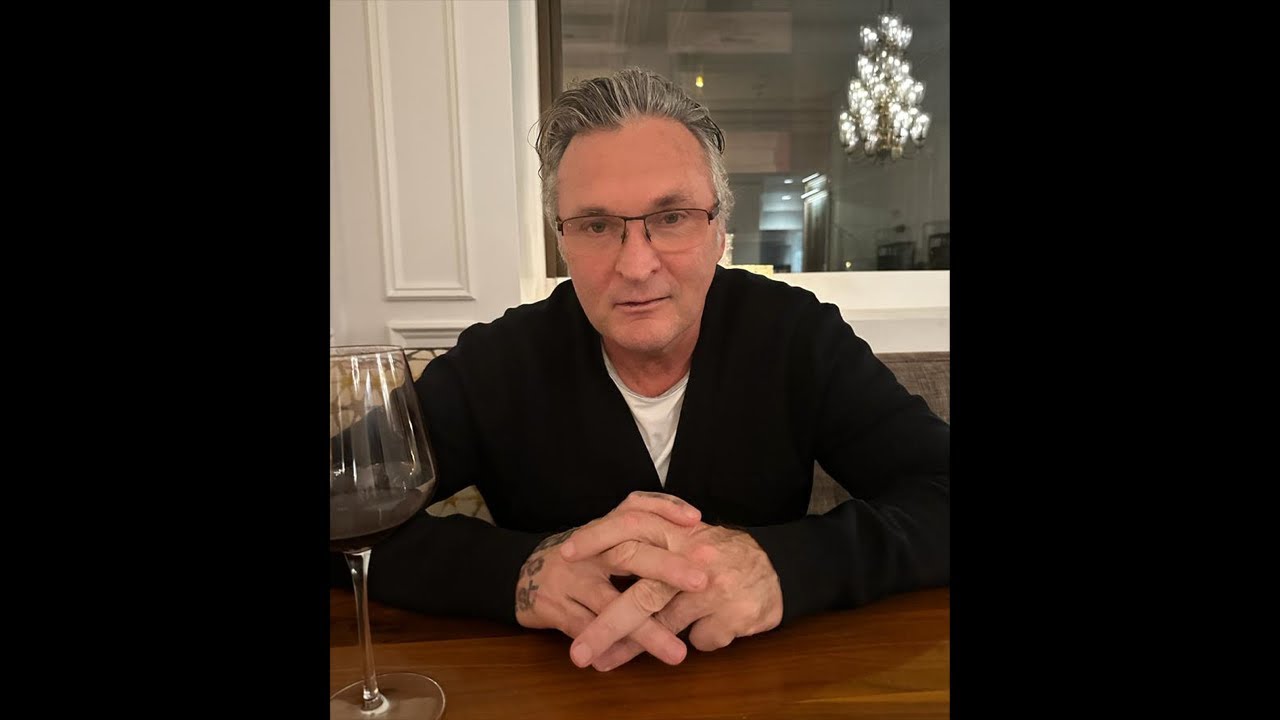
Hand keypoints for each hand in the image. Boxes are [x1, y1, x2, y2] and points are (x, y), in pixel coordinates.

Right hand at [514, 491, 708, 667]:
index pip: (636, 508)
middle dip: (667, 568)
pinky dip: (606, 647)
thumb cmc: (581, 560)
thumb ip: (641, 535)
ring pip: (610, 604)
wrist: (522, 572)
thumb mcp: (607, 539)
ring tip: (675, 652)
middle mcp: (588, 550)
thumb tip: (693, 528)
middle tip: (701, 582)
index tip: (697, 521)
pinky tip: (624, 663)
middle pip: (629, 553)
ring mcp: (568, 578)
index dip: (665, 509)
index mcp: (603, 530)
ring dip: (645, 631)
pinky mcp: (551, 606)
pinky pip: (584, 629)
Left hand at [562, 522, 782, 670]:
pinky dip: (695, 641)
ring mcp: (714, 589)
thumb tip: (605, 569)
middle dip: (606, 627)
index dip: (597, 537)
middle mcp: (695, 557)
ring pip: (665, 625)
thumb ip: (653, 548)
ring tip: (603, 663)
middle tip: (577, 652)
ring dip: (631, 648)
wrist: (780, 568)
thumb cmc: (722, 556)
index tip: (566, 554)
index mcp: (679, 532)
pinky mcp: (733, 614)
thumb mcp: (687, 538)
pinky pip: (700, 639)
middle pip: (642, 595)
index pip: (631, 527)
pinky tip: (701, 633)